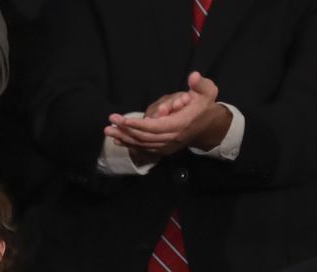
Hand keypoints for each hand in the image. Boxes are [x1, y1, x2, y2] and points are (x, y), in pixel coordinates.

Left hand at [105, 72, 231, 155]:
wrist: (208, 126)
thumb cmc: (204, 106)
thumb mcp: (207, 92)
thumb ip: (200, 84)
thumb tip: (193, 76)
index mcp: (180, 124)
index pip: (154, 127)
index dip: (136, 124)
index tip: (121, 120)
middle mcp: (172, 138)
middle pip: (144, 137)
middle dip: (125, 131)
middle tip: (109, 124)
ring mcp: (167, 146)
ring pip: (142, 144)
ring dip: (124, 138)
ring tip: (108, 131)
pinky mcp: (163, 149)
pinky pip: (144, 148)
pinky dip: (130, 144)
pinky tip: (117, 140)